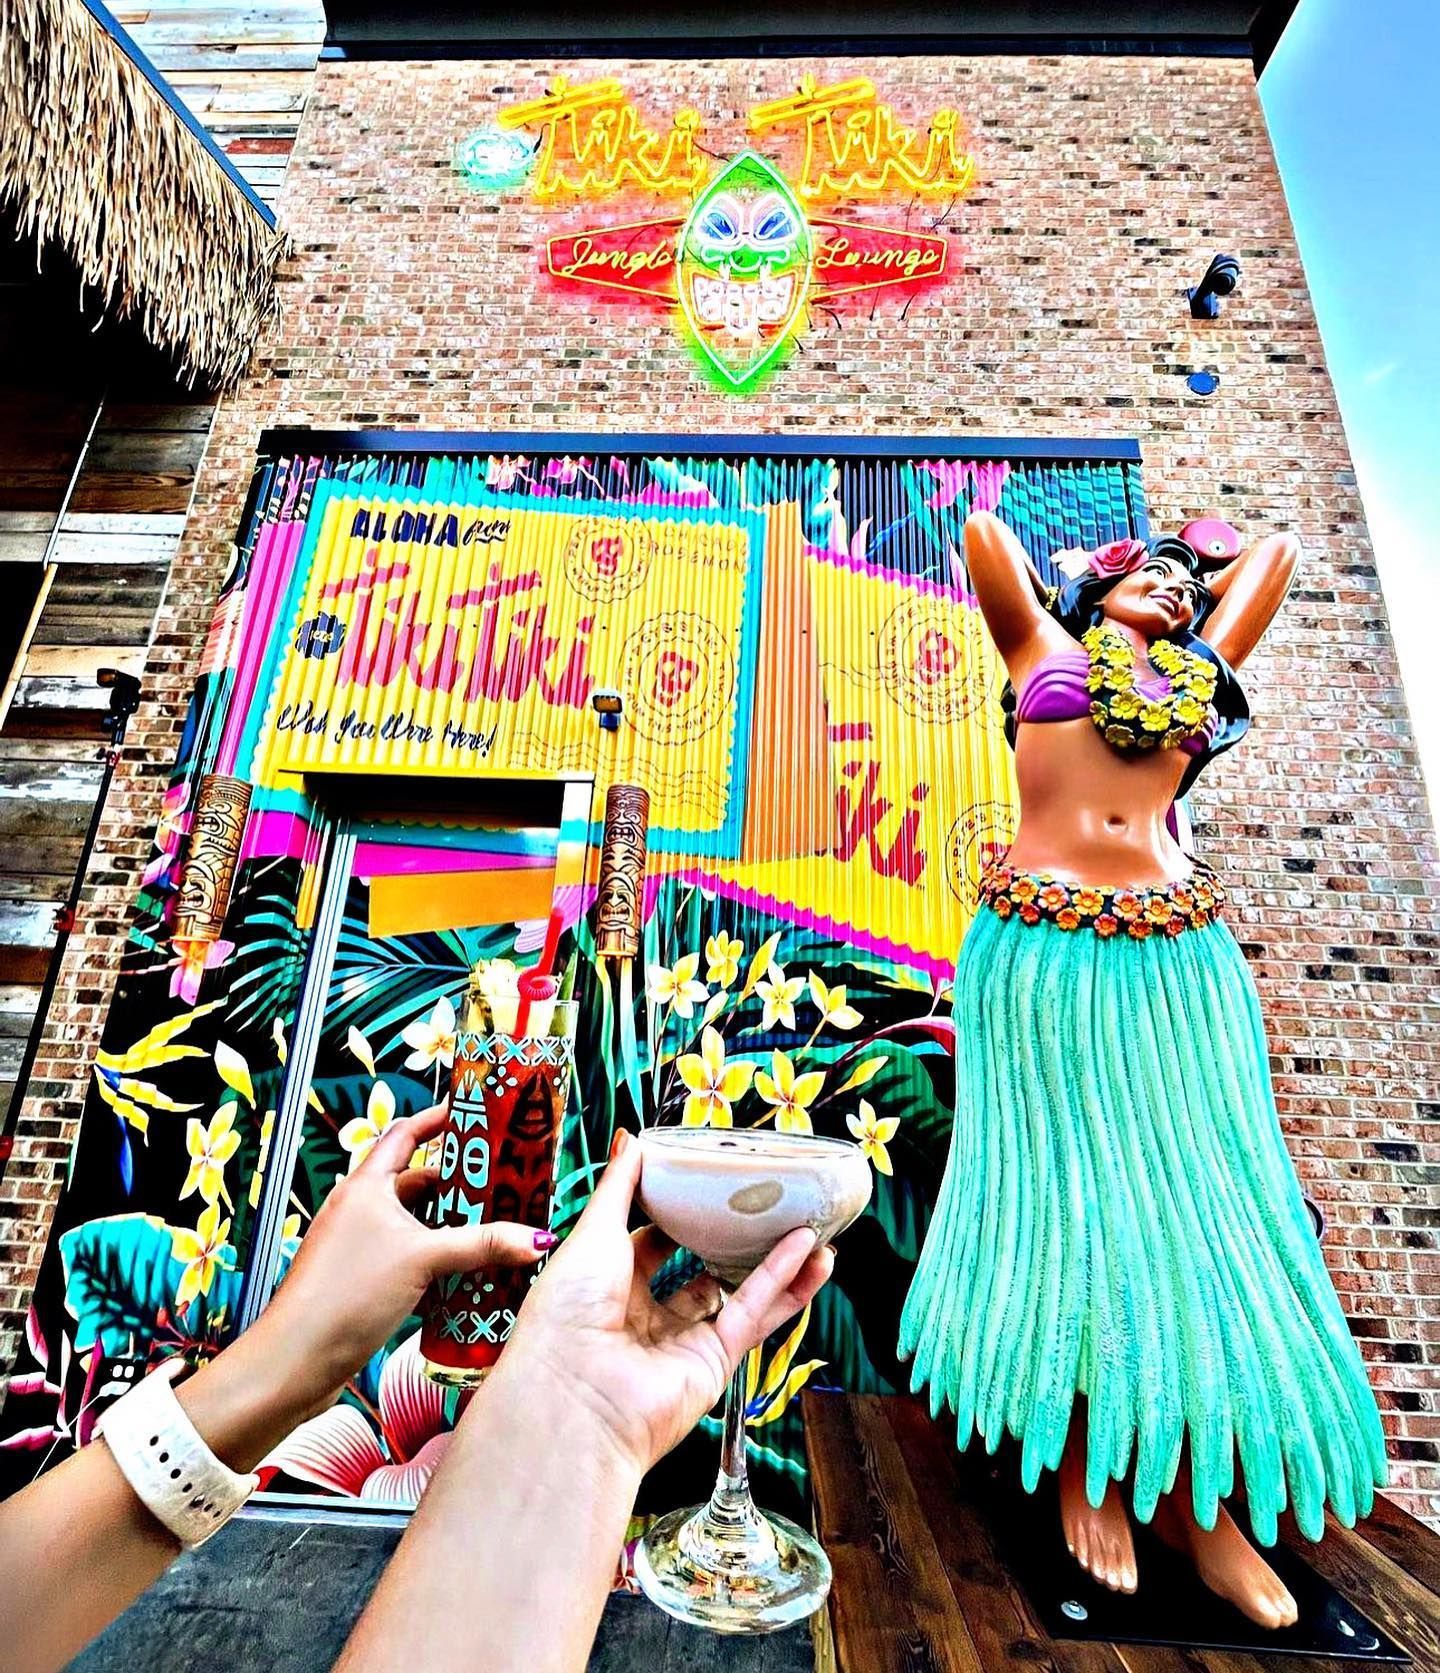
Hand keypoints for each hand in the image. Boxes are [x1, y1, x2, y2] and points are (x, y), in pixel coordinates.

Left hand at [258, 1104, 544, 1402]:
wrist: (295, 1361)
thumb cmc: (343, 1295)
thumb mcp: (422, 1260)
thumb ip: (481, 1245)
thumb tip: (533, 1240)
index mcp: (367, 1187)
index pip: (405, 1135)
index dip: (438, 1120)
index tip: (473, 1116)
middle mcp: (362, 1210)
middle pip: (419, 1185)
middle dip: (461, 1187)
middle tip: (503, 1188)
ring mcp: (361, 1247)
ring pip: (417, 1227)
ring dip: (453, 1231)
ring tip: (496, 1234)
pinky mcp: (364, 1282)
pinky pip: (411, 1261)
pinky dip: (439, 1266)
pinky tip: (468, 1279)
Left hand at [490, 1131, 834, 1477]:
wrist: (573, 1395)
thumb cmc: (566, 1312)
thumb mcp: (592, 1232)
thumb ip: (620, 1186)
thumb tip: (632, 1138)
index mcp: (608, 1285)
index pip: (651, 1243)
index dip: (678, 1212)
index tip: (707, 1180)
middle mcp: (647, 1315)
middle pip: (701, 1269)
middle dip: (734, 1239)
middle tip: (767, 1202)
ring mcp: (683, 1341)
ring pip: (739, 1293)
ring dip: (777, 1262)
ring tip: (811, 1224)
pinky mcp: (714, 1361)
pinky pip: (754, 1314)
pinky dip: (784, 1282)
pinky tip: (811, 1250)